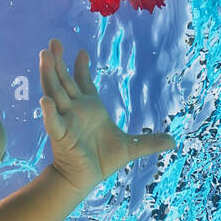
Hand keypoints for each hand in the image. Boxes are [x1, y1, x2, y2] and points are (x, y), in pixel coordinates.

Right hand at [38, 37, 177, 192]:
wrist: (84, 179)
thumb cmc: (102, 160)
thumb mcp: (130, 148)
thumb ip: (149, 142)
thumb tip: (174, 142)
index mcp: (89, 107)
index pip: (82, 82)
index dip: (80, 66)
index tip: (80, 51)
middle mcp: (74, 110)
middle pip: (63, 80)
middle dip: (58, 61)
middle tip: (53, 42)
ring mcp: (66, 120)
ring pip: (54, 92)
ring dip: (49, 74)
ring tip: (45, 56)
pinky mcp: (61, 136)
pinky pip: (53, 122)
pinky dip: (49, 112)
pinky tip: (46, 100)